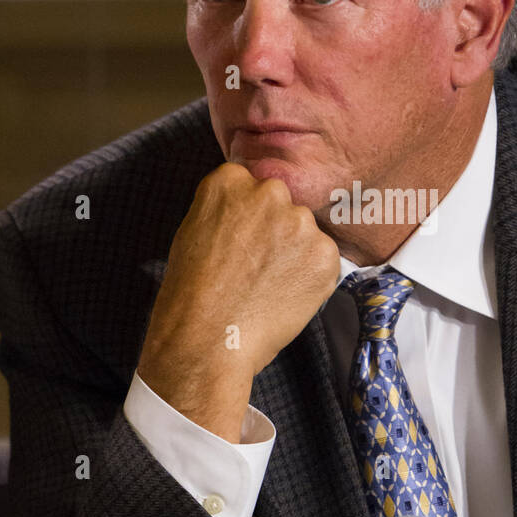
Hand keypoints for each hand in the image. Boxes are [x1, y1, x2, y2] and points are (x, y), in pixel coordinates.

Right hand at [137, 163, 340, 439]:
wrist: (208, 337)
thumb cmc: (191, 290)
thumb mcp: (194, 229)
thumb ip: (227, 208)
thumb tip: (250, 208)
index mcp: (230, 179)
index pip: (251, 184)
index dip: (248, 215)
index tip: (241, 238)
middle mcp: (270, 192)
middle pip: (282, 202)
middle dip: (275, 227)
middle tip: (257, 263)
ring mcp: (301, 222)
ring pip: (305, 230)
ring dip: (295, 251)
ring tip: (269, 284)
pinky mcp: (325, 253)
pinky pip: (323, 258)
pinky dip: (311, 275)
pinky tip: (286, 294)